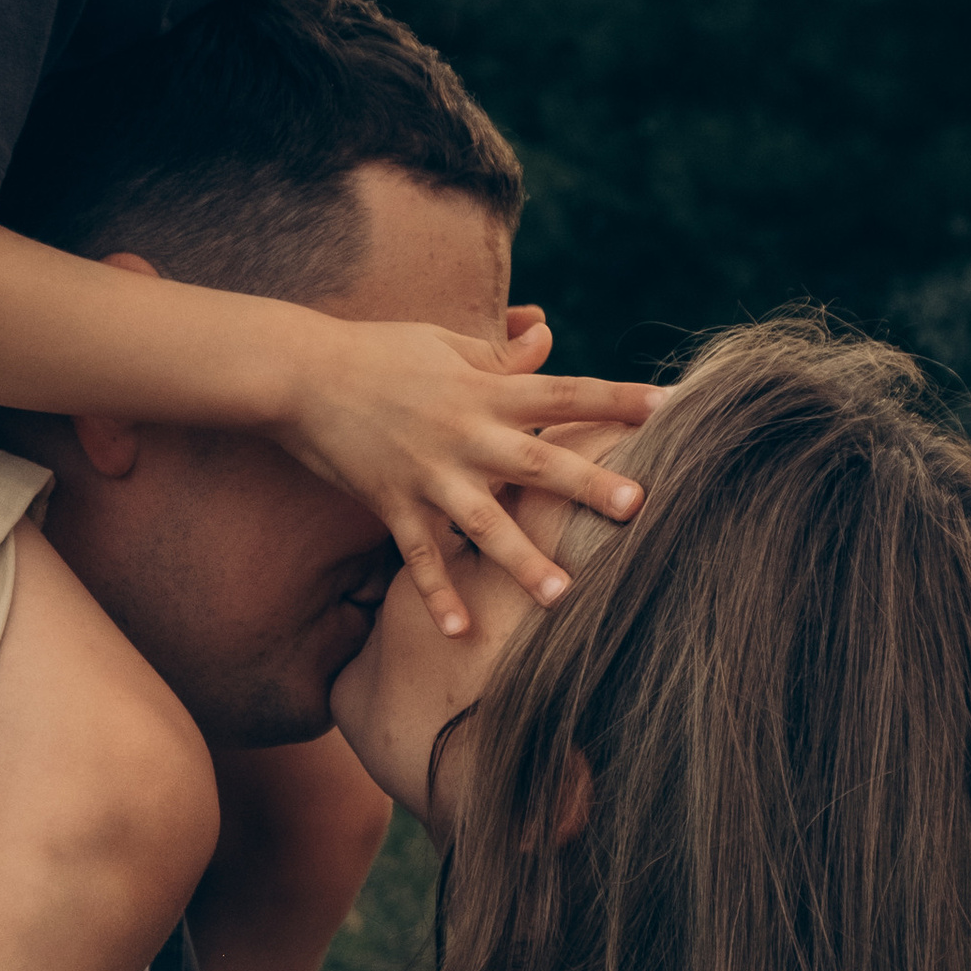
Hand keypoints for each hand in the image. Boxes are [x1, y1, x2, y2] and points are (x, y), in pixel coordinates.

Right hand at [286, 313, 660, 635]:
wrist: (299, 374)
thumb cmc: (378, 351)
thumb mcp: (445, 342)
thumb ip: (500, 354)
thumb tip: (548, 336)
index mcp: (485, 389)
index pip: (565, 391)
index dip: (618, 398)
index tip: (671, 406)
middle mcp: (464, 434)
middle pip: (538, 461)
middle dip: (587, 485)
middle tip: (637, 507)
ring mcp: (428, 474)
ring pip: (484, 523)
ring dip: (523, 560)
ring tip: (562, 596)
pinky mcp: (392, 504)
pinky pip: (420, 557)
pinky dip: (438, 596)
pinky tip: (462, 634)